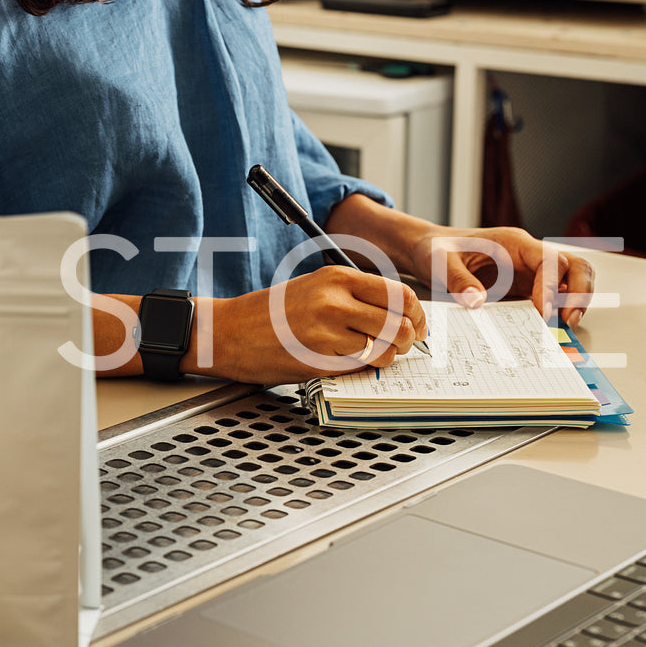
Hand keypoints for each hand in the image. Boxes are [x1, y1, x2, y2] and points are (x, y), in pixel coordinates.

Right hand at [197, 266, 427, 384]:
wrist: (228, 332)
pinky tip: (349, 364)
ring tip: (372, 356)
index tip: (417, 325)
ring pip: (385, 349)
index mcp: (337, 277)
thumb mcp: (314, 288)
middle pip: (400, 323)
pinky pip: (360, 368)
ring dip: (386, 357)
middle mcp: (336, 301)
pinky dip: (363, 370)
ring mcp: (327, 332)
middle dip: (407, 340)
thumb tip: (397, 315)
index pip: (400, 294)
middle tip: (400, 346)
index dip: (416, 314)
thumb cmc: (269, 313)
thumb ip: (353, 296)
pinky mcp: (318, 360)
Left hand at [406, 225, 594, 326]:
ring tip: (567, 326)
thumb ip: (459, 280)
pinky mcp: (525, 287)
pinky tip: (551, 330)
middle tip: (568, 321)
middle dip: (579, 292)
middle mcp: (528, 255)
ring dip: (576, 301)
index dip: (552, 285)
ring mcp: (530, 271)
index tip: (544, 310)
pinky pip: (553, 297)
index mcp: (513, 243)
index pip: (548, 260)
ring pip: (571, 279)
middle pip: (574, 265)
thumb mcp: (440, 262)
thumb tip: (477, 304)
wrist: (429, 250)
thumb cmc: (436, 250)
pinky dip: (559, 311)